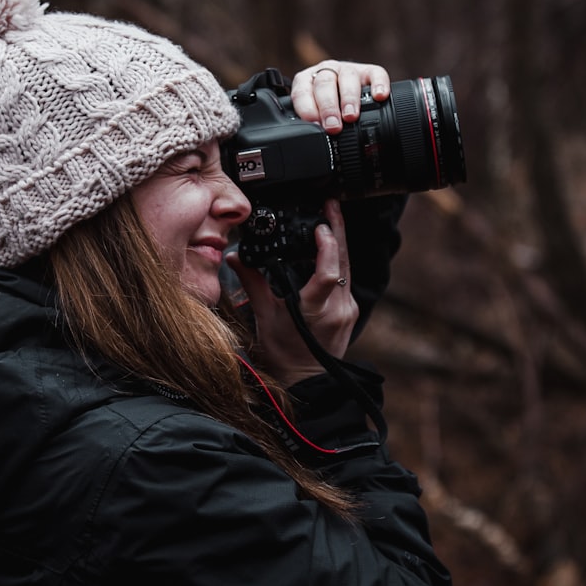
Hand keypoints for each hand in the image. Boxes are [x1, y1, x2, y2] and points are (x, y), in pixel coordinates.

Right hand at [226, 199, 358, 386]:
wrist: (306, 382)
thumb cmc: (283, 356)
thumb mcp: (264, 318)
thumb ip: (253, 284)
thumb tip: (235, 258)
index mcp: (314, 311)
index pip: (328, 274)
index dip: (327, 248)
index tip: (321, 226)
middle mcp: (337, 309)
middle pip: (343, 262)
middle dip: (338, 229)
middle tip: (331, 203)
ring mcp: (347, 309)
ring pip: (347, 268)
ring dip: (339, 242)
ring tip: (330, 216)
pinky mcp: (350, 310)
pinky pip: (346, 277)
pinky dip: (338, 259)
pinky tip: (330, 245)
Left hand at [289, 61, 391, 133]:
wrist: (344, 92)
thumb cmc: (326, 109)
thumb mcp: (315, 117)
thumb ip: (312, 126)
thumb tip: (311, 146)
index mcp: (306, 83)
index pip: (302, 92)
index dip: (307, 109)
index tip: (315, 125)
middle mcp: (326, 73)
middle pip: (325, 84)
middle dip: (328, 107)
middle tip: (333, 126)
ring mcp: (348, 71)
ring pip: (348, 78)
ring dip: (349, 98)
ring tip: (351, 116)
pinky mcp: (369, 72)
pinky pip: (375, 74)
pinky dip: (378, 84)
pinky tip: (379, 97)